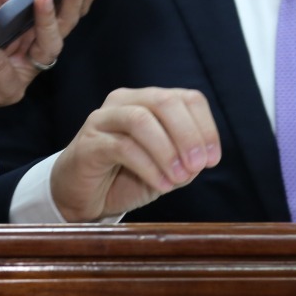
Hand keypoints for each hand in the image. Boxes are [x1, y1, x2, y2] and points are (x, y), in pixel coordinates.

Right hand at [50, 87, 221, 221]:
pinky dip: (148, 166)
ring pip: (141, 120)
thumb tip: (202, 158)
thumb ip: (186, 161)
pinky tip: (161, 184)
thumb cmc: (126, 177)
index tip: (212, 159)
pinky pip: (123, 146)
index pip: (187, 98)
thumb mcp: (166, 169)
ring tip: (178, 178)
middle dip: (188, 135)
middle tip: (197, 165)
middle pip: (165, 102)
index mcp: (151, 101)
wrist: (82, 197)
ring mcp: (104, 118)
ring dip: (167, 150)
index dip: (206, 127)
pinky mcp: (89, 142)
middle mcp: (127, 101)